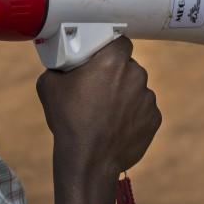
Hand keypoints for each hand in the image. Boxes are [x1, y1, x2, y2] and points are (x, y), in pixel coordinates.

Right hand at [38, 37, 161, 179]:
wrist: (88, 161)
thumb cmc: (69, 121)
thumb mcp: (49, 86)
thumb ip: (59, 67)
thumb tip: (61, 64)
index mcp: (113, 61)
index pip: (120, 42)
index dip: (110, 49)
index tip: (100, 59)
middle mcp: (136, 75)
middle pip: (129, 66)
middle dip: (116, 74)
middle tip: (98, 88)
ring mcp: (148, 98)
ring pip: (137, 89)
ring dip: (125, 96)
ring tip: (105, 113)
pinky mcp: (154, 119)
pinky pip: (144, 110)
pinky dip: (133, 115)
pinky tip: (115, 126)